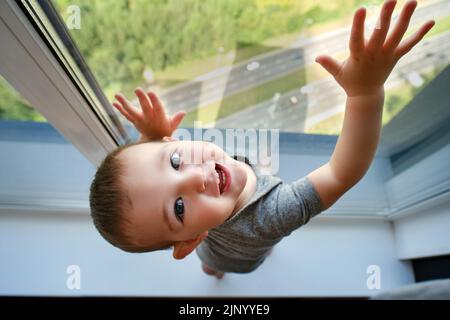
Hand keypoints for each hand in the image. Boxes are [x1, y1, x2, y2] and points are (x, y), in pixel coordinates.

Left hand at [113, 88, 185, 140]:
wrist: (154, 141)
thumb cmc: (165, 130)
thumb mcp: (173, 125)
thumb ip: (177, 119)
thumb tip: (183, 112)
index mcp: (160, 117)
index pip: (158, 108)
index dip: (154, 100)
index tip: (151, 92)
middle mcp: (149, 119)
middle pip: (145, 107)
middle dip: (141, 98)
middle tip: (137, 89)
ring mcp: (140, 120)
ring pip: (131, 111)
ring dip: (124, 103)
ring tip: (117, 95)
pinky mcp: (134, 121)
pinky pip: (126, 115)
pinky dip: (120, 109)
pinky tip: (114, 102)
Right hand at [315, 0, 434, 96]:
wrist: (366, 94)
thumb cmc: (349, 80)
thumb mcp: (338, 73)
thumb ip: (329, 64)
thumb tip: (317, 58)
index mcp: (358, 57)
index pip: (357, 39)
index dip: (358, 25)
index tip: (360, 9)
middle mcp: (374, 55)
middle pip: (381, 33)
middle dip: (386, 16)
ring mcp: (387, 55)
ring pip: (398, 35)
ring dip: (406, 18)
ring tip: (412, 1)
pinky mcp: (396, 57)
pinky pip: (410, 44)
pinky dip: (420, 33)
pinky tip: (431, 21)